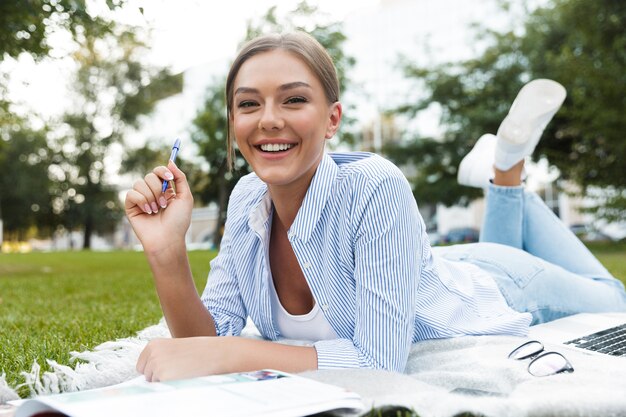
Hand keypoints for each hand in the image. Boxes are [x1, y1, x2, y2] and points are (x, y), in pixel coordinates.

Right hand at [124, 161, 192, 252]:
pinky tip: (147, 212)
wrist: (167, 238)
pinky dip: (141, 201)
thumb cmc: (178, 221)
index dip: (162, 171)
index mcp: (165, 189)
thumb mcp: (186, 197)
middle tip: (164, 204)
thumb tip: (170, 161)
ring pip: (140, 183)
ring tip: (156, 210)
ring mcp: (141, 199)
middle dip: (158, 189)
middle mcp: (152, 192)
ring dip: (151, 197)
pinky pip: (131, 193)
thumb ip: (180, 178)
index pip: (159, 171)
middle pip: (150, 175)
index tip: (168, 178)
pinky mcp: (130, 206)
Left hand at [136, 337, 317, 381]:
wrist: (219, 354)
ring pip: (155, 385)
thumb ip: (160, 359)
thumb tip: (147, 378)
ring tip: (186, 372)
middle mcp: (151, 354)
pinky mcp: (164, 378)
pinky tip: (186, 378)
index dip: (157, 370)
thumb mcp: (176, 351)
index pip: (141, 367)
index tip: (172, 365)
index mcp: (152, 345)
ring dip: (168, 383)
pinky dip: (173, 388)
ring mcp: (156, 366)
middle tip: (182, 368)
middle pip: (147, 377)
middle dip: (162, 377)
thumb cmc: (199, 354)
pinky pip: (163, 391)